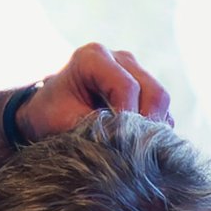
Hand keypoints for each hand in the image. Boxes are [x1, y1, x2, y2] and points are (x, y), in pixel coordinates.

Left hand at [18, 41, 170, 135]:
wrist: (48, 112)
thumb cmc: (51, 115)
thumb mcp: (64, 122)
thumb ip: (95, 127)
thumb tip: (127, 143)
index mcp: (93, 57)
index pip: (126, 86)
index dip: (128, 117)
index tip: (122, 143)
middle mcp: (119, 58)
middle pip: (153, 91)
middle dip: (146, 125)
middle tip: (134, 152)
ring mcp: (135, 70)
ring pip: (161, 101)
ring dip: (152, 128)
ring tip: (133, 149)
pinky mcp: (144, 87)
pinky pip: (161, 110)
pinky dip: (154, 129)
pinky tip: (136, 144)